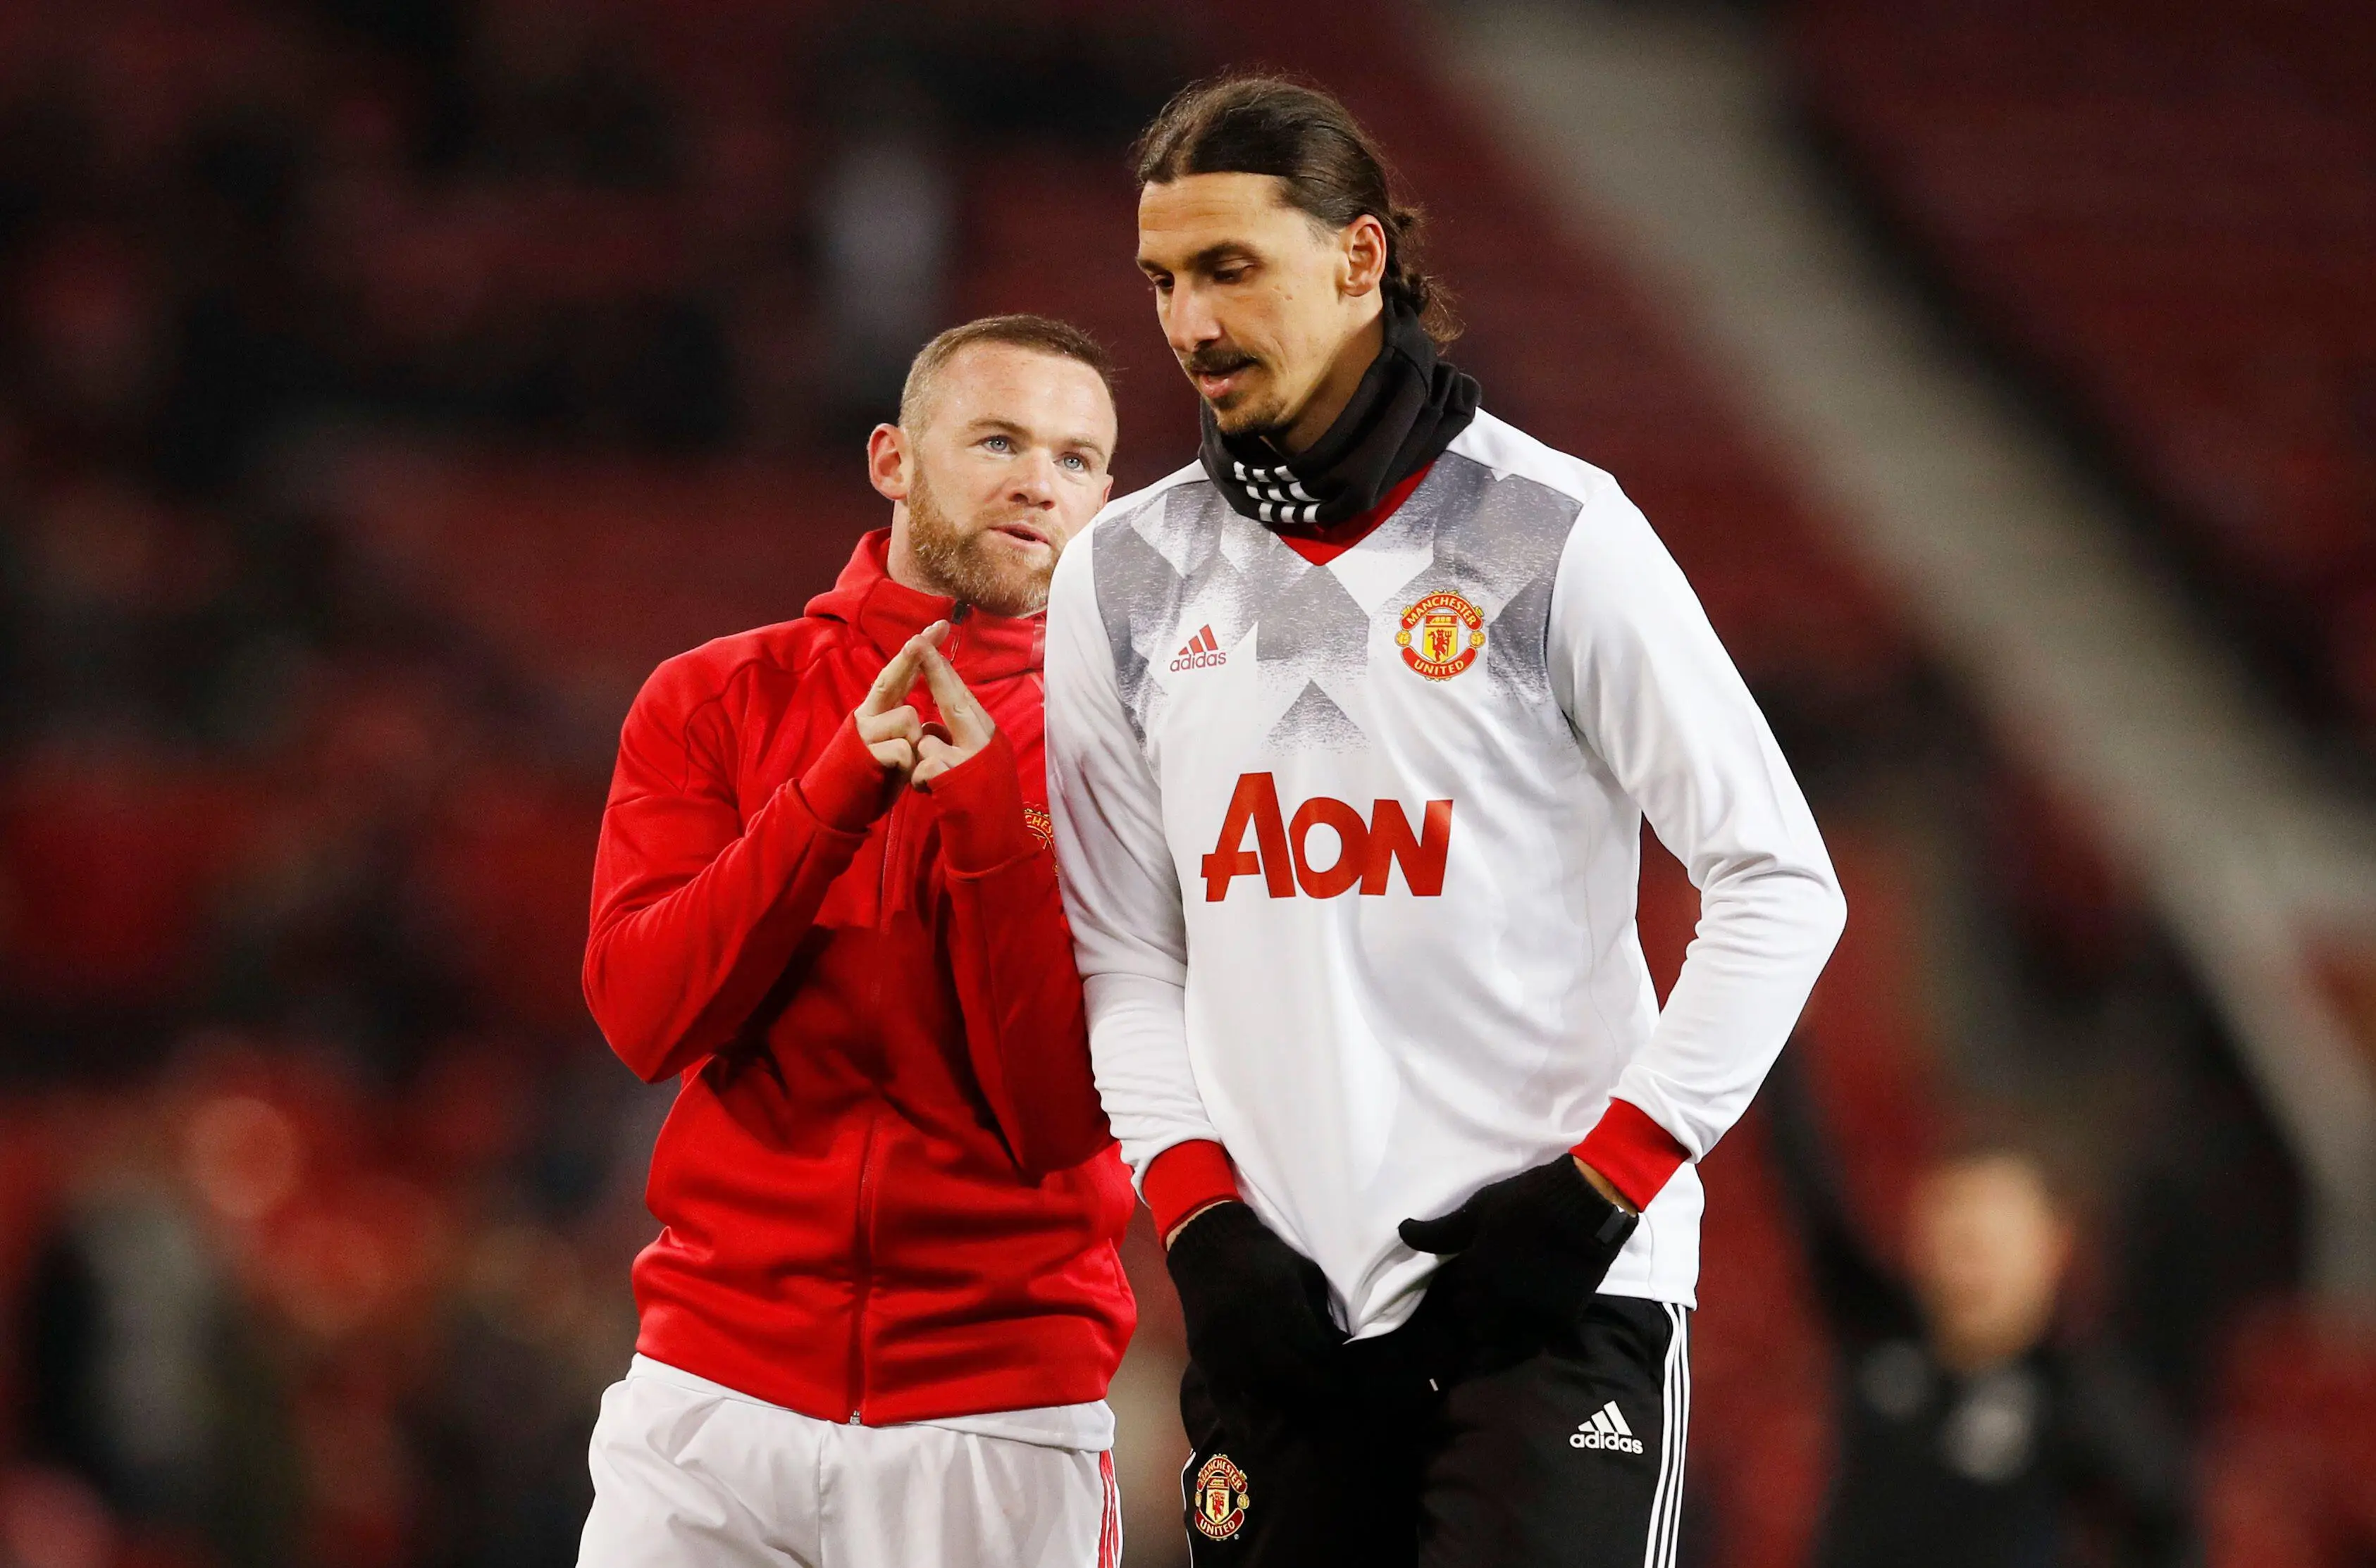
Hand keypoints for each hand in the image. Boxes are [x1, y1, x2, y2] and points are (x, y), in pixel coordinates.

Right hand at [852, 622, 947, 782]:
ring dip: (917, 741)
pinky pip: (904, 749)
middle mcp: (868, 712)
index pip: (901, 672)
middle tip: (923, 635)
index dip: (920, 650)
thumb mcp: (889, 738)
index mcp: (877, 707)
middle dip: (910, 656)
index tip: (940, 626)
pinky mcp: (866, 753)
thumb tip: (919, 694)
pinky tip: (896, 773)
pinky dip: (909, 764)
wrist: (837, 801)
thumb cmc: (872, 769)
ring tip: (903, 761)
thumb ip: (901, 714)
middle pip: (891, 678)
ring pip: (909, 719)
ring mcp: (866, 732)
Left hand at [910, 640, 997, 791]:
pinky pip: (924, 767)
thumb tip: (931, 728)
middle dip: (933, 670)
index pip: (961, 697)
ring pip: (929, 740)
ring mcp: (972, 758)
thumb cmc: (982, 804)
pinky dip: (921, 782)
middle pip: (954, 700)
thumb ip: (955, 743)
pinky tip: (933, 795)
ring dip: (922, 760)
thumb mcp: (971, 766)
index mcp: (986, 735)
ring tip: (937, 782)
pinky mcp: (957, 778)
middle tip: (915, 641)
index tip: (924, 644)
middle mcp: (984, 741)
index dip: (941, 670)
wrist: (998, 843)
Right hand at [1166, 1202, 1347, 1406]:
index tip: (1344, 1380)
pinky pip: (1223, 1396)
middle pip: (1295, 1378)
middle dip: (1316, 1392)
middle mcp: (1257, 1332)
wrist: (1210, 1244)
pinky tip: (1252, 1434)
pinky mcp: (1206, 1355)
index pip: (1319, 1354)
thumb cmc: (1264, 1255)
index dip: (1335, 1371)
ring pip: (1262, 1391)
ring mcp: (1229, 1347)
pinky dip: (1238, 1418)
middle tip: (1328, 1399)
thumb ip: (1321, 1309)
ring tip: (1299, 1411)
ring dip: (1284, 1404)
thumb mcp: (1304, 1272)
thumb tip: (1340, 1344)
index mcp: (1285, 1307)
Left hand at [1398, 1155, 1638, 1352]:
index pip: (1450, 1294)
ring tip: (1493, 1313)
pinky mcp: (1558, 1319)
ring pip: (1496, 1336)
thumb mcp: (1477, 1210)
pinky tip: (1516, 1328)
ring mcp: (1531, 1313)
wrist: (1584, 1206)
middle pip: (1470, 1318)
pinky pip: (1529, 1343)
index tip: (1457, 1279)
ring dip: (1490, 1327)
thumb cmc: (1525, 1202)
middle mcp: (1501, 1300)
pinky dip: (1518, 1339)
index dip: (1451, 1286)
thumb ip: (1440, 1231)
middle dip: (1468, 1308)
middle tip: (1474, 1296)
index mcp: (1477, 1273)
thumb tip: (1402, 1232)